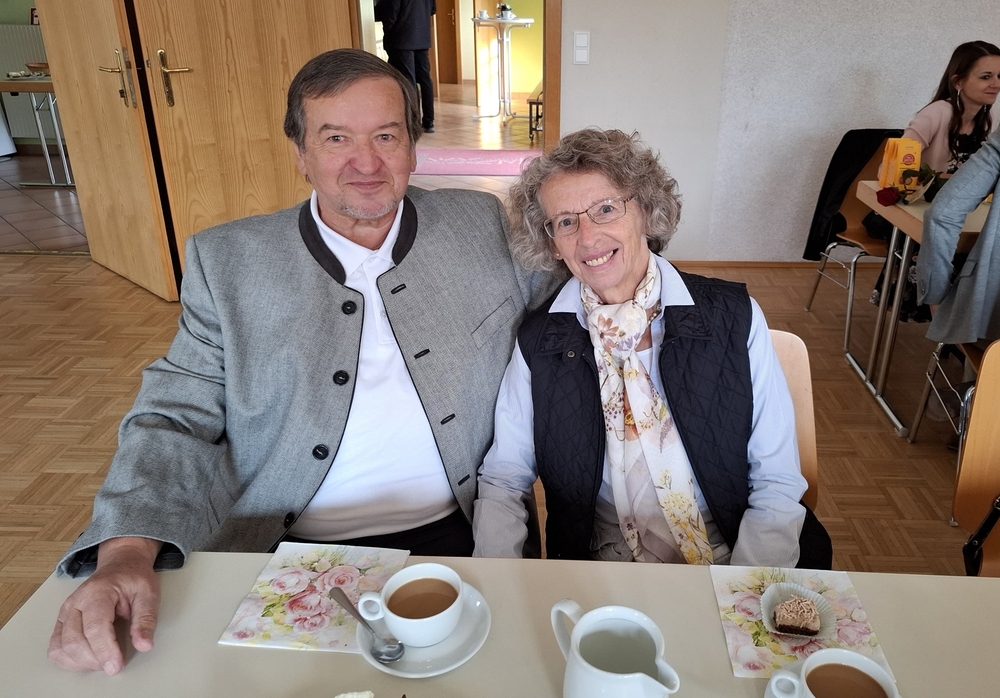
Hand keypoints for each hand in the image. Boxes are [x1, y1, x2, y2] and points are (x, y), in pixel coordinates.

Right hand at [47, 537, 162, 673]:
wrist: (120, 565)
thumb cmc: (133, 578)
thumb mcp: (148, 593)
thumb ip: (146, 620)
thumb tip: (144, 645)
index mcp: (98, 592)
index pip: (95, 627)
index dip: (105, 650)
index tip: (116, 666)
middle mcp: (75, 602)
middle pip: (75, 641)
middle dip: (95, 660)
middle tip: (115, 665)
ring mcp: (65, 612)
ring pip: (61, 648)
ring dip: (81, 662)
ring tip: (103, 661)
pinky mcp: (61, 622)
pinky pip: (55, 648)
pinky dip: (68, 660)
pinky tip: (87, 660)